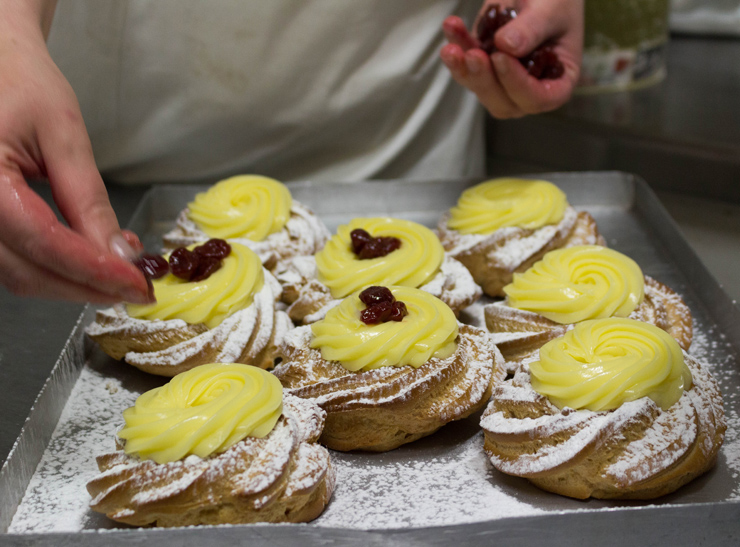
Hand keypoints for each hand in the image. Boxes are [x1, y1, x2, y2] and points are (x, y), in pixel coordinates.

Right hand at [0, 3, 150, 303]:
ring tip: (118, 276)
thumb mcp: (63, 136)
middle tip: (135, 289)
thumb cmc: (20, 84)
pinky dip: (52, 269)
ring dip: (70, 284)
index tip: (136, 284)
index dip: (94, 270)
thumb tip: (119, 255)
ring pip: (17, 275)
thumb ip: (89, 201)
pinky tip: (88, 262)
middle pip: (26, 272)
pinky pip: (11, 260)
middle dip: (86, 287)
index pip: (43, 243)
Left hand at [440, 0, 582, 118]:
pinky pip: (465, 65)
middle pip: (503, 102)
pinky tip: (452, 27)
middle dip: (484, 81)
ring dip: (463, 70)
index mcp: (558, 81)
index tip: (501, 58)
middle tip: (474, 55)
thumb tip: (506, 47)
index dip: (518, 85)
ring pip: (479, 87)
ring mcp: (503, 80)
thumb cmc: (557, 1)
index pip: (538, 99)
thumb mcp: (551, 10)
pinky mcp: (483, 66)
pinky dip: (456, 47)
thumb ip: (532, 29)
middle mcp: (530, 88)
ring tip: (452, 48)